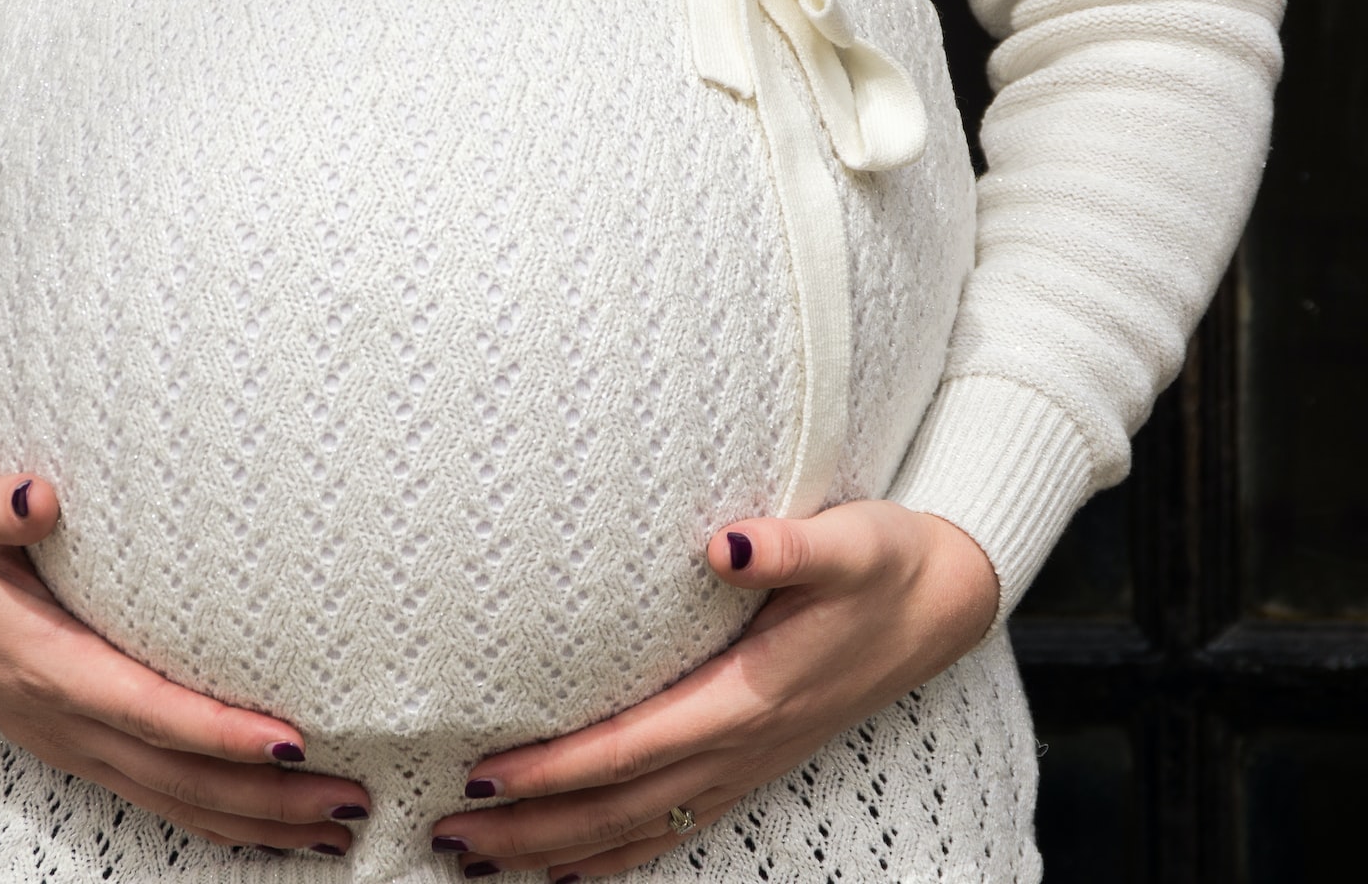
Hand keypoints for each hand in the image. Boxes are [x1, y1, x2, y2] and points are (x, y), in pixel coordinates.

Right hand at [0, 472, 370, 854]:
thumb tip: (35, 495)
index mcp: (42, 664)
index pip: (146, 709)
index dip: (217, 732)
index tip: (291, 740)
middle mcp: (62, 718)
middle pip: (178, 776)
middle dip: (267, 797)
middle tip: (352, 799)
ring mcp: (69, 741)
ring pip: (173, 799)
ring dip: (256, 822)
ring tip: (338, 830)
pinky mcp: (75, 744)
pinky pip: (155, 796)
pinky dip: (217, 819)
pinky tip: (272, 828)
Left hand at [428, 500, 999, 878]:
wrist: (945, 601)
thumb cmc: (885, 561)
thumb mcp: (848, 541)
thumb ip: (787, 548)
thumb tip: (725, 544)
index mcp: (750, 696)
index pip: (631, 747)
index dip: (556, 769)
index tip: (485, 772)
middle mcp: (742, 744)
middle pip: (618, 807)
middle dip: (530, 826)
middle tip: (446, 832)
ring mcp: (747, 764)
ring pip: (638, 828)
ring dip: (556, 849)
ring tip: (477, 858)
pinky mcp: (752, 763)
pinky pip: (673, 827)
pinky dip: (615, 856)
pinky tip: (566, 870)